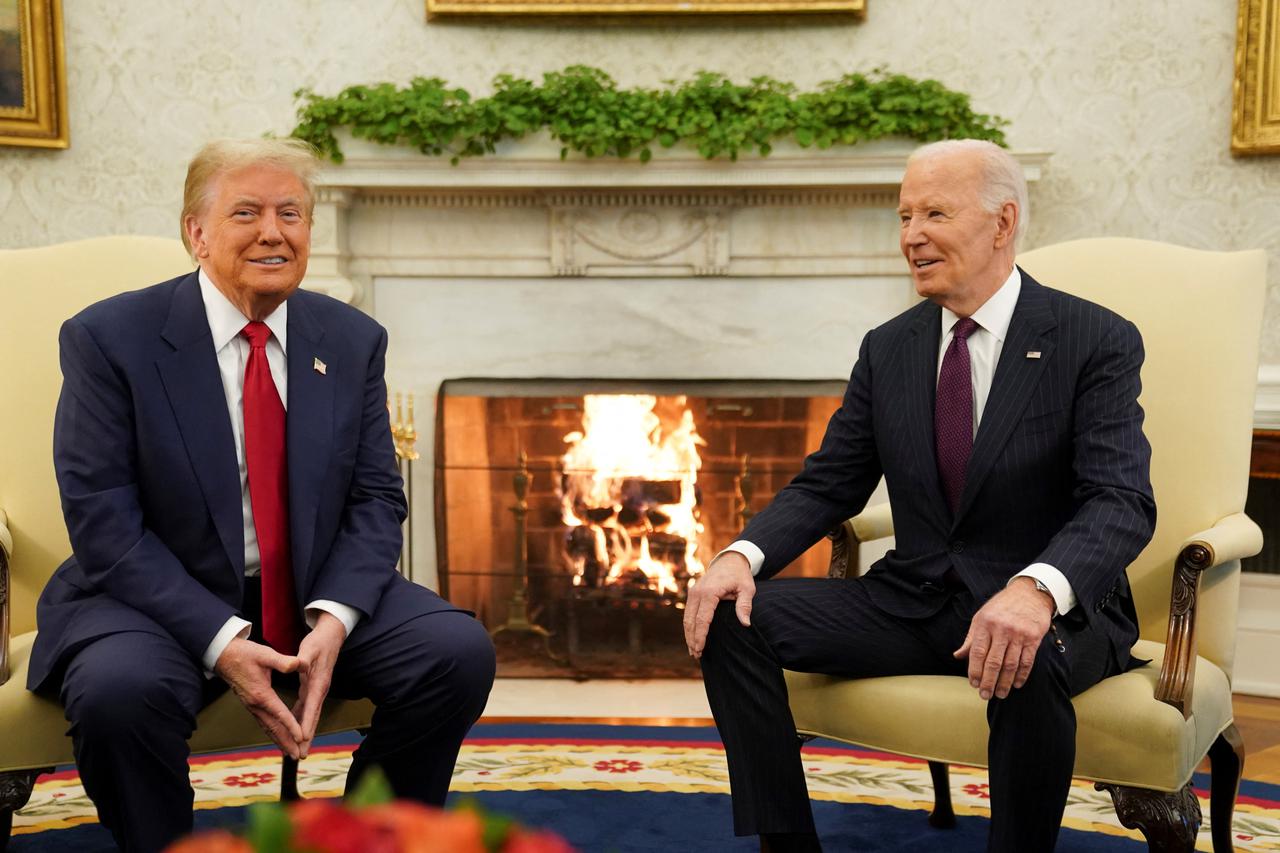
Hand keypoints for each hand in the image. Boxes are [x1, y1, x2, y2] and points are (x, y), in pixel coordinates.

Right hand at [215, 638, 303, 758]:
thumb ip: (284, 661)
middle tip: (298, 756)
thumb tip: (301, 664)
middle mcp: (255, 704)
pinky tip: (278, 737)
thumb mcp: (265, 654)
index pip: (279, 714)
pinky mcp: (250, 704)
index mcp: (261, 694)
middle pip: (273, 728)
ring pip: (267, 728)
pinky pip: (263, 723)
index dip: (291, 726)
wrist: (223, 655)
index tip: (302, 737)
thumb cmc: (244, 653)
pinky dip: (272, 732)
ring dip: (279, 741)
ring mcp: (251, 706)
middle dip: (286, 742)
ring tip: (290, 753)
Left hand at [292, 612, 345, 758]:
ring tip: (298, 750)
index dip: (307, 722)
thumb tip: (301, 665)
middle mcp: (320, 690)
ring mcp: (318, 691)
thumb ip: (304, 658)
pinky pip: (307, 709)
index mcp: (318, 682)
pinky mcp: (314, 689)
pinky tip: (294, 729)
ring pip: (311, 716)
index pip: (311, 706)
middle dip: (307, 737)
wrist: (331, 636)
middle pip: (313, 717)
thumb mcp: (310, 647)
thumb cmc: (319, 641)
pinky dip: (301, 721)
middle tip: (301, 755)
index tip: (302, 738)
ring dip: (305, 733)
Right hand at [683, 551, 755, 659]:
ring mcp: (693, 592)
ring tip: (693, 651)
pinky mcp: (693, 594)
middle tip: (696, 655)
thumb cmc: (740, 576)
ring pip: (686, 618)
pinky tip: (692, 638)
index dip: (701, 635)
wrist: (730, 560)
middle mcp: (697, 592)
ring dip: (688, 635)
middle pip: (691, 620)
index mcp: (709, 592)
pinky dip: (689, 626)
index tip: (700, 649)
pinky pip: (688, 613)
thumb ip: (745, 605)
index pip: (703, 618)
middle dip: (692, 639)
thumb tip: (745, 623)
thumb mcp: (747, 589)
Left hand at [953, 577, 1054, 700]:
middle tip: (985, 695)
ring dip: (1005, 682)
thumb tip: (958, 656)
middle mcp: (1001, 629)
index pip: (977, 652)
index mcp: (984, 624)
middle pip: (993, 662)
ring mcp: (1018, 634)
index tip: (973, 684)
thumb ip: (971, 639)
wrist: (1029, 593)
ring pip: (1010, 664)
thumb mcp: (981, 617)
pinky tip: (1017, 684)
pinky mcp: (1033, 638)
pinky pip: (1027, 661)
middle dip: (988, 681)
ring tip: (1000, 694)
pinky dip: (1021, 675)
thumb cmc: (1001, 607)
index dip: (974, 671)